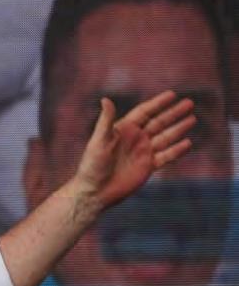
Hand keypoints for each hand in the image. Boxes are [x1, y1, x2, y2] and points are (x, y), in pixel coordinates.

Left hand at [71, 91, 195, 212]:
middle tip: (189, 102)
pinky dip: (177, 150)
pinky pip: (166, 156)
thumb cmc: (93, 165)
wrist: (94, 192)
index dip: (158, 103)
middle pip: (159, 122)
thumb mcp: (99, 140)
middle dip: (174, 113)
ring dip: (179, 128)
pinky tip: (188, 143)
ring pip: (165, 138)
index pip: (144, 112)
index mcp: (124, 130)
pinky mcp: (147, 167)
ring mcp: (142, 153)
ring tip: (192, 119)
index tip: (172, 94)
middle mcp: (135, 139)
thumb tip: (105, 99)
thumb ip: (106, 120)